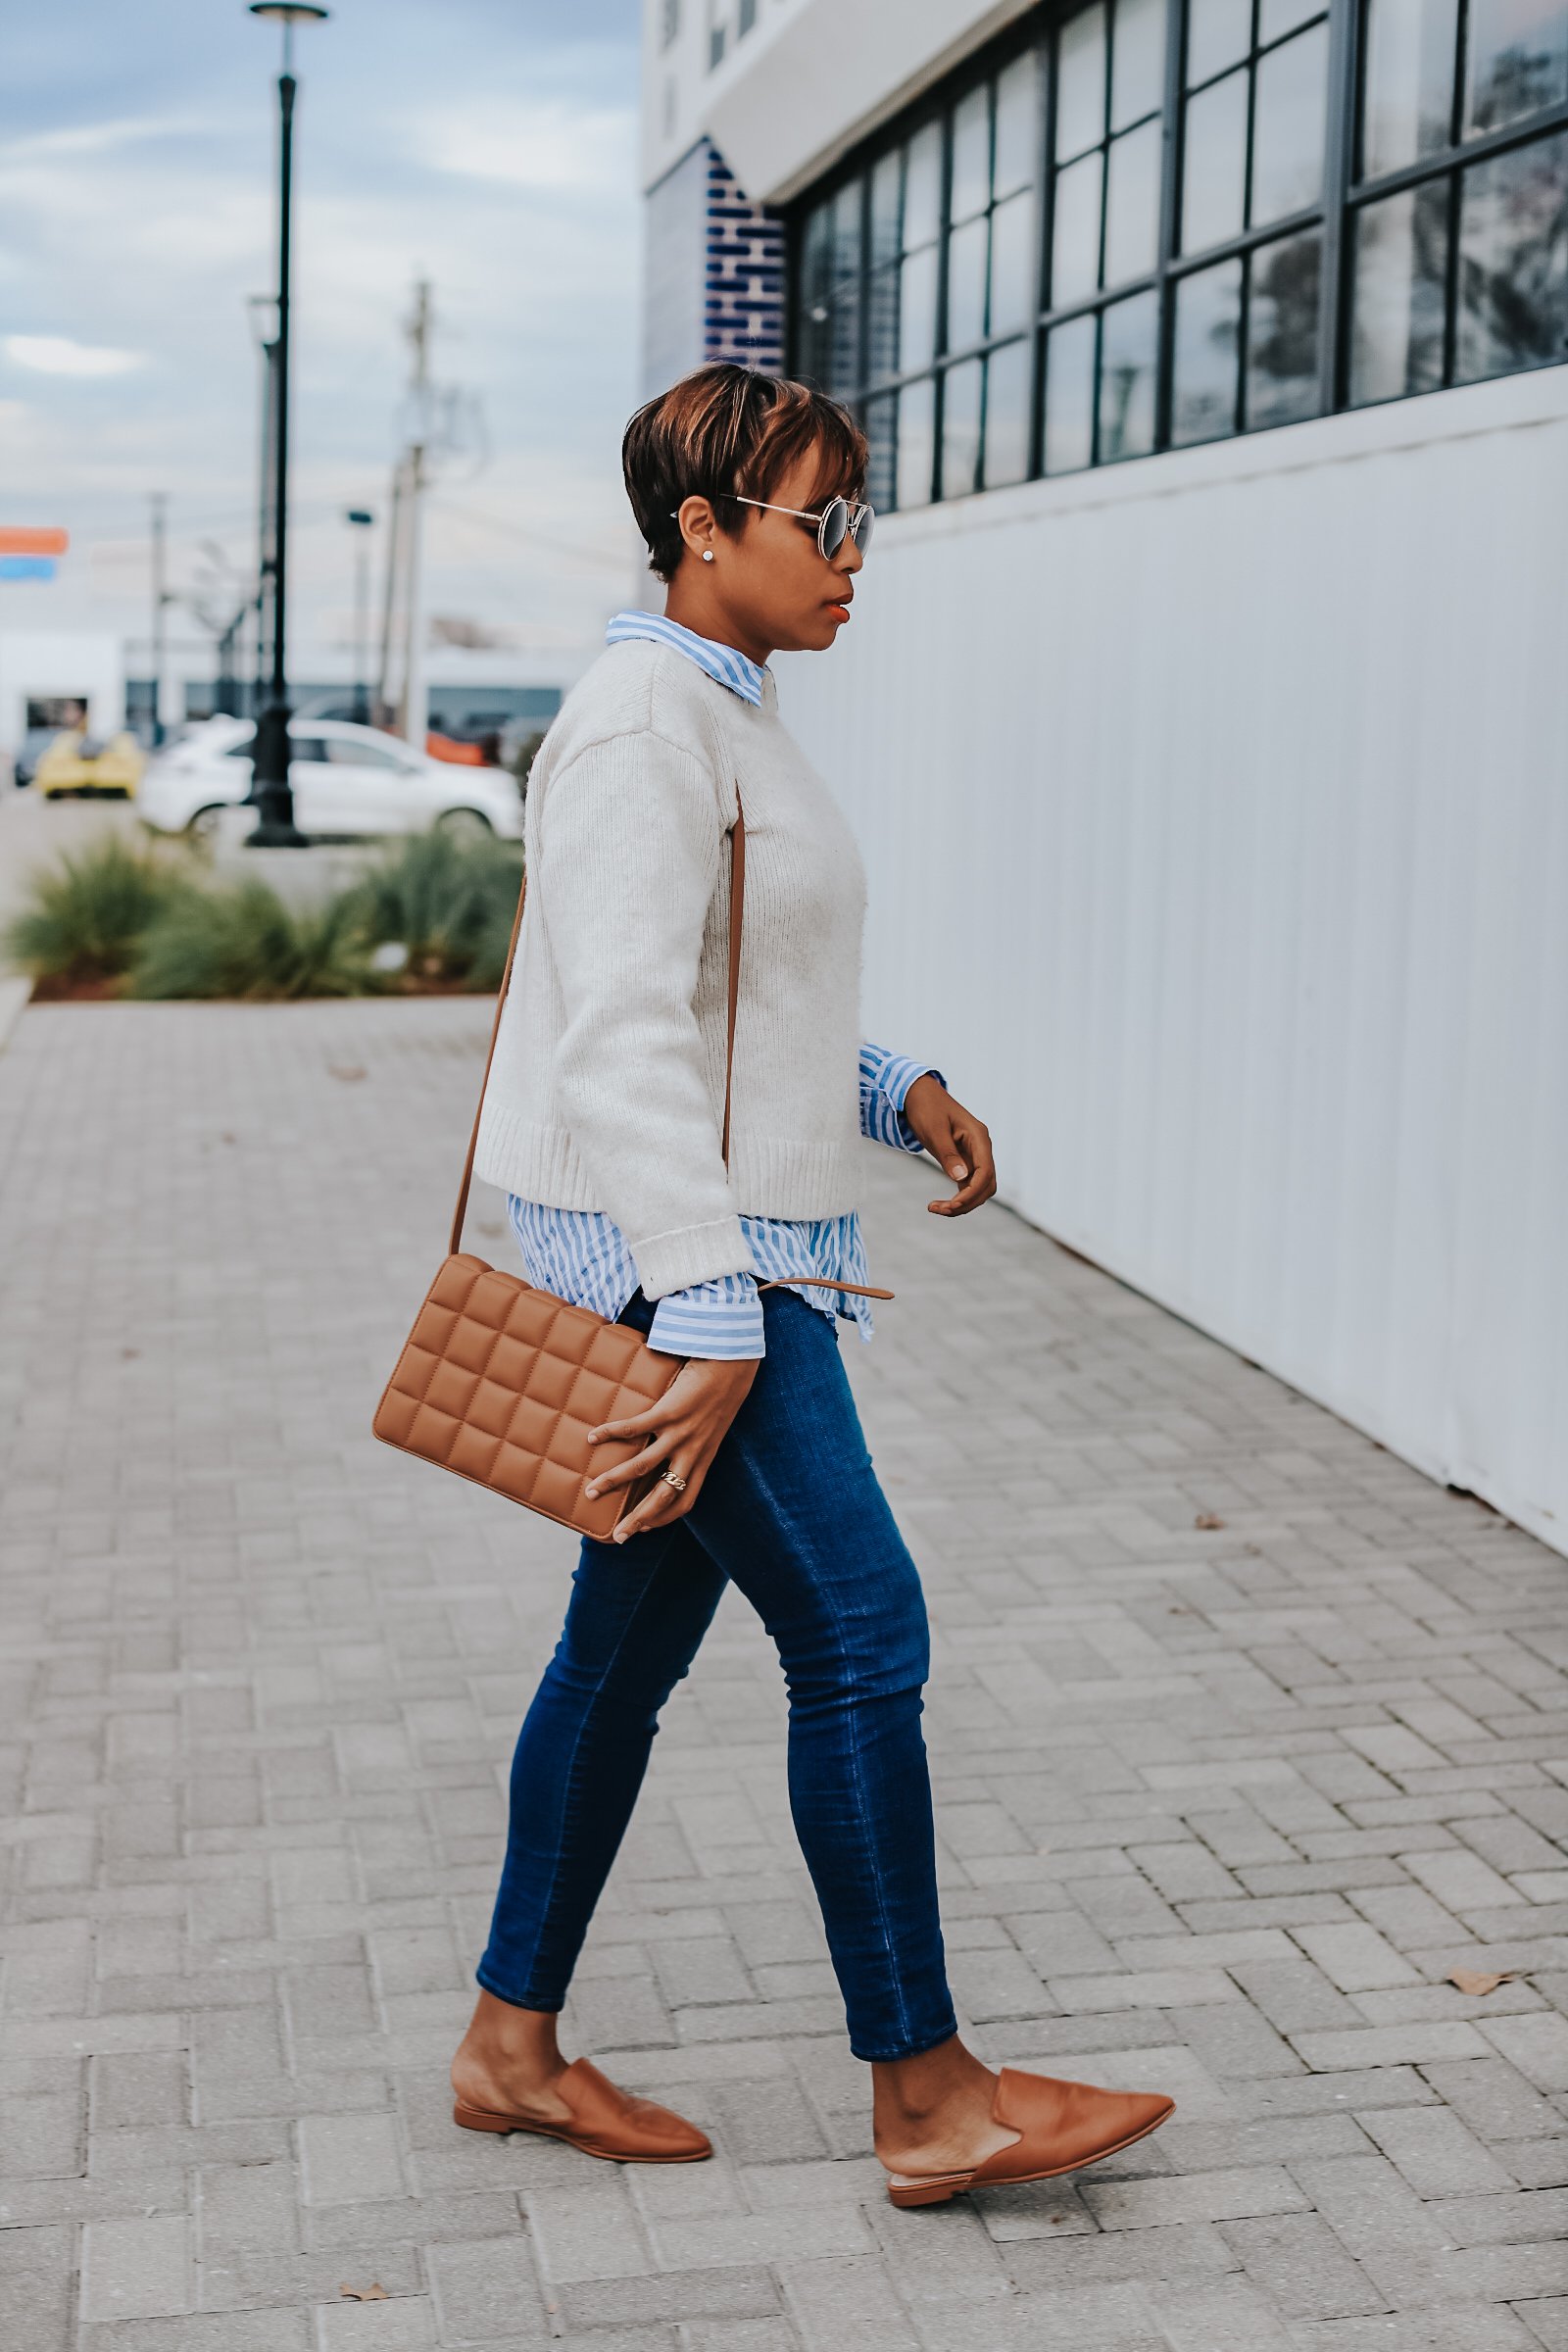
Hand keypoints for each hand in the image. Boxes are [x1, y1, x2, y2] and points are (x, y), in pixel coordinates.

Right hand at [584, 1354, 758, 1542]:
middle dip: (639, 1519)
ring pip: (643, 1467)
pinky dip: (612, 1433)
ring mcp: (681, 1434)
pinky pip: (635, 1428)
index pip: (685, 1501)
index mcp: (703, 1460)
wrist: (732, 1366)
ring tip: (592, 1490)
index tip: (645, 1528)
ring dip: (615, 1482)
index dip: (665, 1518)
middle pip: (663, 1496)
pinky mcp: (670, 1412)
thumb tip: (668, 1452)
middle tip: (619, 1535)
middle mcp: (692, 1452)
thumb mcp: (711, 1429)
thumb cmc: (718, 1396)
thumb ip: (694, 1444)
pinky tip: (593, 1438)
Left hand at [901, 1074, 996, 1216]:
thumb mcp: (934, 1130)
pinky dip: (958, 1197)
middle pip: (986, 1184)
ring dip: (962, 1203)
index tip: (952, 1205)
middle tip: (939, 1210)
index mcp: (979, 1137)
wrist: (919, 1095)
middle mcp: (981, 1147)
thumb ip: (948, 1154)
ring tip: (936, 1208)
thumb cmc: (926, 1108)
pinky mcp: (964, 1160)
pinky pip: (968, 1184)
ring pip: (979, 1187)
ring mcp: (974, 1155)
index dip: (972, 1193)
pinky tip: (941, 1204)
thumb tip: (961, 1178)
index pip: (986, 1172)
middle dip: (967, 1202)